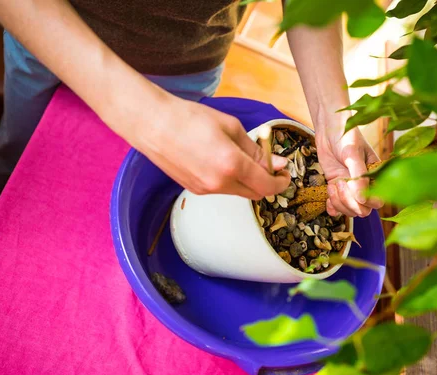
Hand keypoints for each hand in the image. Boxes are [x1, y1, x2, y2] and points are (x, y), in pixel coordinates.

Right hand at [118, 86, 290, 199]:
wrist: (153, 124)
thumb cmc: (190, 118)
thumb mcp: (230, 126)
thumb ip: (256, 149)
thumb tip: (276, 163)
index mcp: (232, 165)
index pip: (267, 186)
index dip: (280, 182)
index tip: (284, 173)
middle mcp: (219, 183)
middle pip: (255, 194)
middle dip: (265, 182)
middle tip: (267, 164)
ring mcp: (205, 190)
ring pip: (238, 192)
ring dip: (246, 180)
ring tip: (238, 156)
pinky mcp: (194, 190)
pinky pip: (221, 189)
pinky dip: (229, 179)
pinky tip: (219, 160)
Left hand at [316, 112, 383, 216]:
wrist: (329, 131)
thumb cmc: (346, 137)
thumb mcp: (353, 155)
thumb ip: (358, 177)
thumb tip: (362, 200)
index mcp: (376, 177)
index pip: (377, 201)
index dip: (366, 201)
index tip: (353, 188)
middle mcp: (365, 186)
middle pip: (362, 210)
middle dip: (348, 201)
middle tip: (339, 182)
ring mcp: (350, 189)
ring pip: (349, 210)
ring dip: (338, 202)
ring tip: (333, 184)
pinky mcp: (338, 188)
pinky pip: (337, 208)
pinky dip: (332, 207)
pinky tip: (329, 195)